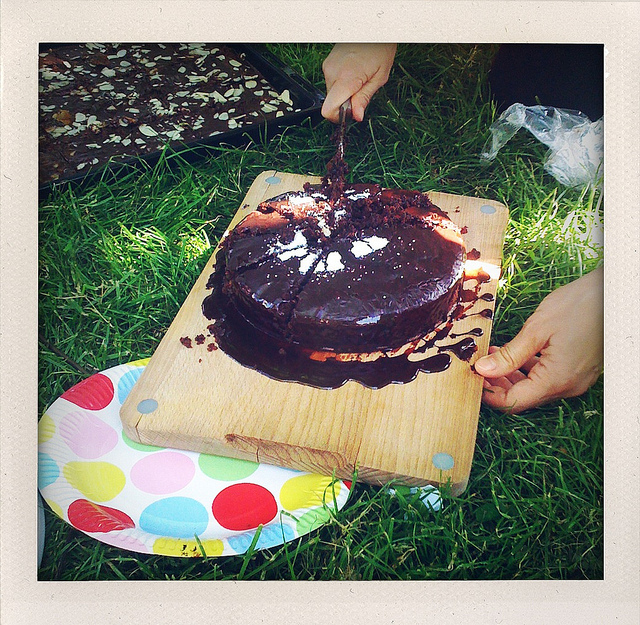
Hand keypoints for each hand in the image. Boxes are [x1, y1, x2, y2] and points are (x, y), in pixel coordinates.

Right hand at [321, 43, 396, 122]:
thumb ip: (364, 98)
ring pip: (332, 93)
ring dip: (344, 92)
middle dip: (345, 103)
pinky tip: (353, 72)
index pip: (328, 109)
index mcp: (345, 78)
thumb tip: (357, 116)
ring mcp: (328, 66)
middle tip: (361, 91)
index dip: (338, 117)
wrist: (373, 30)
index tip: (350, 114)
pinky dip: (342, 83)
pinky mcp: (327, 63)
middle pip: (331, 102)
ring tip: (359, 78)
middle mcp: (332, 72)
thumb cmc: (380, 49)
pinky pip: (332, 82)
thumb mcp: (379, 78)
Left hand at [474, 267, 603, 412]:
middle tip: (477, 366)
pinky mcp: (577, 368)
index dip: (490, 395)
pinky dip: (527, 368)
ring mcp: (575, 378)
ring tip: (490, 356)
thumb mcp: (537, 329)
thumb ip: (509, 354)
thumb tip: (483, 369)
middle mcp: (568, 386)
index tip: (472, 381)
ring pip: (534, 387)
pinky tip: (511, 353)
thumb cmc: (580, 306)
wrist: (612, 293)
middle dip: (497, 384)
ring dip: (510, 375)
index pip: (514, 402)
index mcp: (556, 380)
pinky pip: (547, 376)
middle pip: (524, 396)